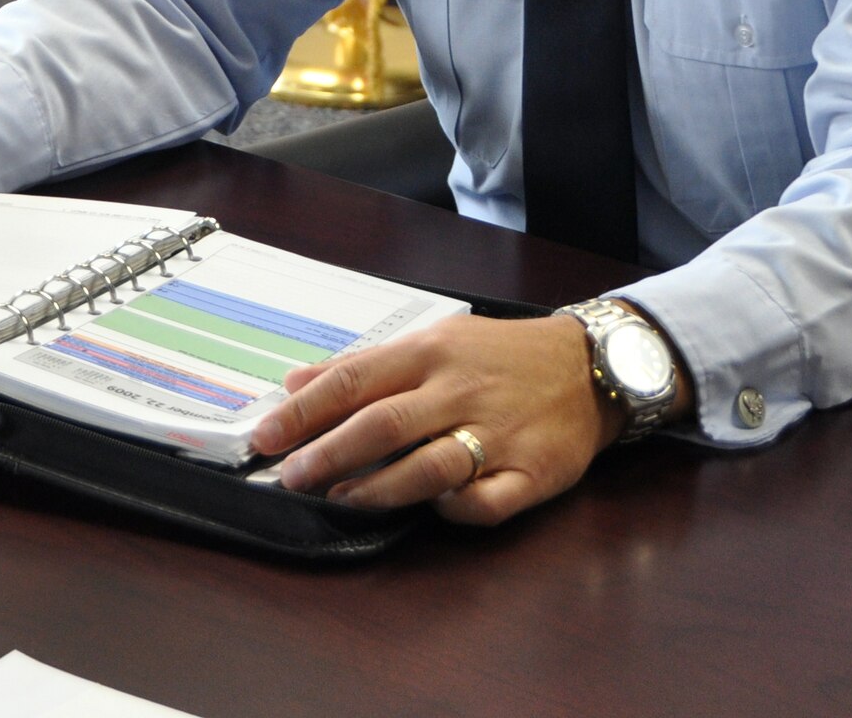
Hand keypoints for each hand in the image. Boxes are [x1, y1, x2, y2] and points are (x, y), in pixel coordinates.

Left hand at [255, 313, 625, 526]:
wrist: (587, 365)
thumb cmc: (499, 356)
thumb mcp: (434, 341)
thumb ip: (364, 366)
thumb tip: (295, 382)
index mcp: (432, 353)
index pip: (355, 379)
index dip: (304, 412)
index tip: (265, 437)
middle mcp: (460, 390)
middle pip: (383, 424)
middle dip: (327, 454)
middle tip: (290, 476)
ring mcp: (496, 433)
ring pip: (428, 468)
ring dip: (377, 489)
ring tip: (340, 499)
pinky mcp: (530, 472)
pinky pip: (483, 502)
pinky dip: (453, 509)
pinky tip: (431, 509)